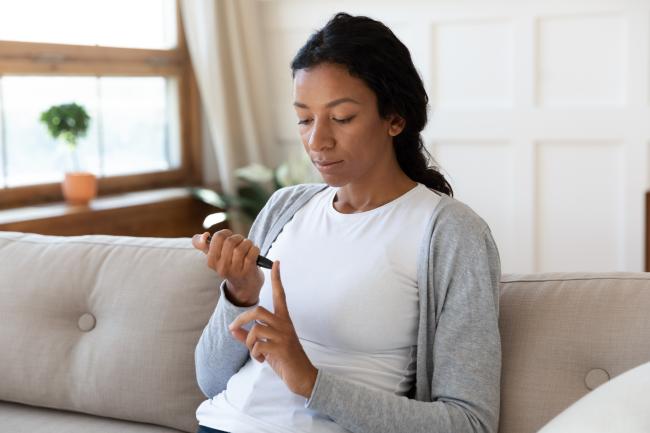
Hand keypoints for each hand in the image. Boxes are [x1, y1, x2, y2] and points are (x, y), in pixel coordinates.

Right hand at [192, 230, 263, 305]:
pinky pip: (252, 252)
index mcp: (211, 261)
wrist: (244, 286)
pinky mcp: (248, 271)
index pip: (218, 237)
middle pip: (230, 241)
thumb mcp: (214, 256)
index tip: (229, 237)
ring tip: (248, 247)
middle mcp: (222, 267)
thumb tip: (204, 235)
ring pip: (242, 247)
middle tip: (241, 242)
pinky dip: (255, 249)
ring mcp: (235, 270)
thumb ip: (202, 244)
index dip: (226, 233)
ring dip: (248, 243)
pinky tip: (254, 252)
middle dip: (238, 237)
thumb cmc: (229, 265)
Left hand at [228, 260, 318, 398]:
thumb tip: (233, 330)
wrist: (302, 376)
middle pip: (258, 311)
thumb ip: (249, 337)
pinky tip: (262, 360)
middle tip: (233, 328)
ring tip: (255, 353)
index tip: (277, 263)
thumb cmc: (285, 359)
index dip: (278, 279)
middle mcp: (284, 324)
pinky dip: (255, 354)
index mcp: (283, 320)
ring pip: (256, 329)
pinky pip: (258, 345)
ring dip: (249, 343)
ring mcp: (283, 336)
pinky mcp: (281, 348)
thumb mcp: (265, 347)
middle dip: (242, 318)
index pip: (280, 295)